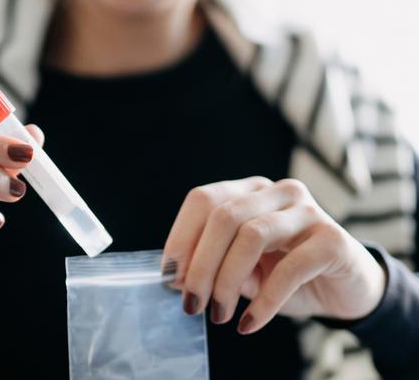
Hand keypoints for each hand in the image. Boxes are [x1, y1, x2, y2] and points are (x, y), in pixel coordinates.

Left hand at [162, 177, 386, 333]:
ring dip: (227, 281)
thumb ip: (213, 264)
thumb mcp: (242, 269)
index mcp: (250, 191)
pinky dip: (264, 301)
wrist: (345, 290)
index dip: (181, 236)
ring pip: (252, 235)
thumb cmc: (286, 275)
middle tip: (192, 303)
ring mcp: (308, 211)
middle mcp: (277, 192)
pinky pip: (289, 269)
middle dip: (200, 264)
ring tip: (219, 315)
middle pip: (224, 216)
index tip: (169, 275)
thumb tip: (175, 276)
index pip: (204, 199)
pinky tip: (249, 323)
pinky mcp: (332, 239)